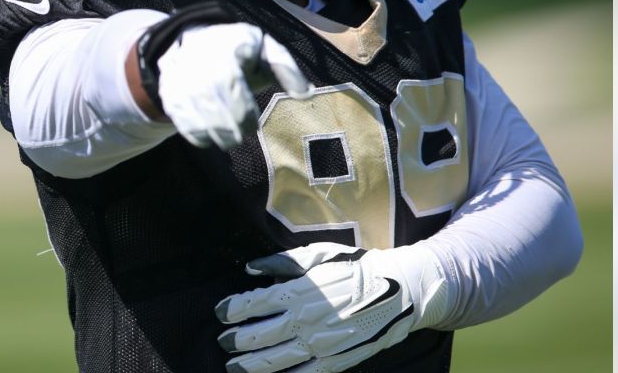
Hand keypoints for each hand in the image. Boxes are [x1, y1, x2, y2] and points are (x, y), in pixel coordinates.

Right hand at [156, 23, 309, 149]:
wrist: (191, 43)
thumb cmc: (238, 51)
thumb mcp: (264, 49)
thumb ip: (286, 68)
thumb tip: (306, 94)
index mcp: (228, 43)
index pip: (231, 79)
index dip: (243, 108)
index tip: (255, 122)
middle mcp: (199, 57)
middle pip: (214, 100)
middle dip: (233, 124)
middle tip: (244, 132)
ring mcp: (180, 76)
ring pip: (197, 113)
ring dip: (217, 133)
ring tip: (231, 138)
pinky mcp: (169, 93)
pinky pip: (183, 120)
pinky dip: (198, 135)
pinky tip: (211, 136)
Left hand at [214, 242, 450, 372]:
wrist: (398, 291)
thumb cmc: (354, 268)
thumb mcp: (317, 255)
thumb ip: (281, 262)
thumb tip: (249, 268)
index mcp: (299, 292)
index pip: (253, 303)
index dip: (232, 309)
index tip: (219, 312)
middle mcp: (306, 320)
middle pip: (258, 336)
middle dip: (235, 340)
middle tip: (223, 341)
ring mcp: (320, 344)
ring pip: (274, 360)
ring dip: (249, 365)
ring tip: (233, 366)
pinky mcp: (334, 361)